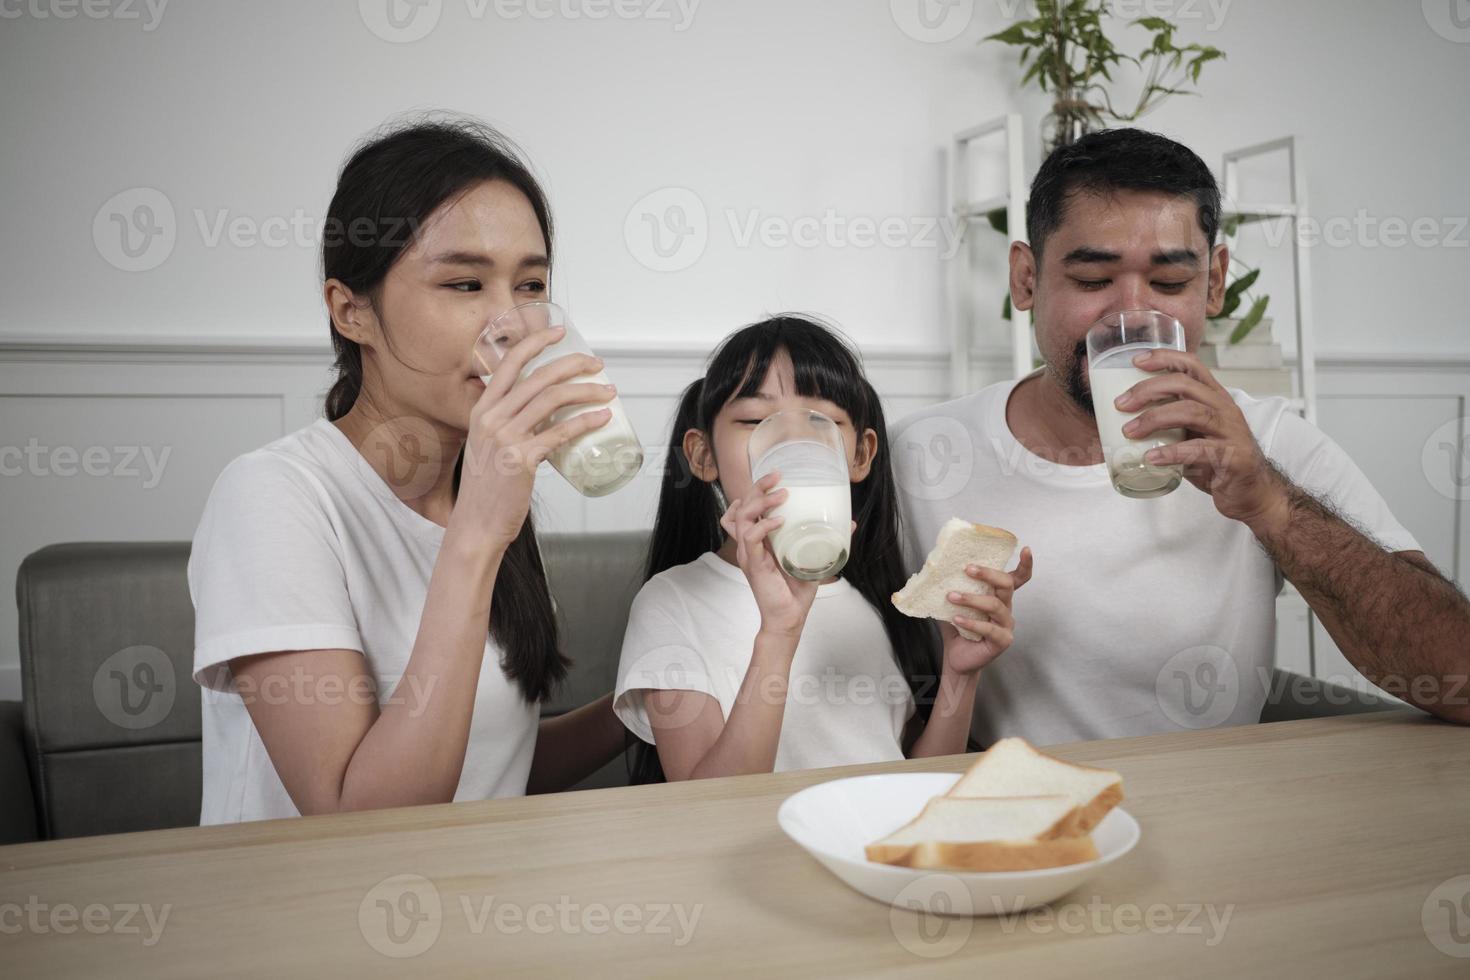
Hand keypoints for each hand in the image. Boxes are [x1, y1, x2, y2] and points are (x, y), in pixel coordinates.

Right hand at [457, 326, 615, 545]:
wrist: (476, 524)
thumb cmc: (487, 489)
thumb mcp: (488, 447)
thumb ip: (509, 428)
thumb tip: (544, 419)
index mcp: (482, 410)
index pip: (509, 363)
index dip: (536, 342)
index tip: (559, 332)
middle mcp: (491, 418)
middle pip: (539, 376)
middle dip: (573, 364)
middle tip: (597, 365)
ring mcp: (506, 437)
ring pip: (552, 399)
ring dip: (586, 391)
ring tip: (608, 392)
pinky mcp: (522, 459)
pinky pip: (560, 432)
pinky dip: (585, 422)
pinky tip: (602, 418)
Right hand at [719, 470, 818, 639]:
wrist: (789, 618)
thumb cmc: (795, 590)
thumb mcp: (811, 558)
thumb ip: (825, 540)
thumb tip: (848, 524)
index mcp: (758, 540)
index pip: (744, 508)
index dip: (755, 490)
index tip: (776, 478)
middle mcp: (750, 544)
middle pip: (741, 505)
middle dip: (757, 486)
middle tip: (778, 475)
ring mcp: (750, 554)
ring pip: (742, 517)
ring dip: (761, 502)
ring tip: (782, 495)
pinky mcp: (755, 565)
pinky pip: (751, 537)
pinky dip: (764, 525)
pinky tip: (781, 521)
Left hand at [941, 547, 1032, 675]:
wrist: (955, 657)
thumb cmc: (957, 628)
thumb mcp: (953, 603)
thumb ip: (951, 586)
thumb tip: (936, 567)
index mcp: (998, 596)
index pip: (1017, 579)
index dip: (1025, 565)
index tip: (1026, 549)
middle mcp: (1006, 608)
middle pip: (1006, 585)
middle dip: (988, 574)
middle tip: (968, 569)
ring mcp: (1006, 624)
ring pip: (995, 605)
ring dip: (971, 599)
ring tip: (951, 596)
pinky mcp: (1002, 640)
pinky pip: (989, 628)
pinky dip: (971, 622)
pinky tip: (956, 619)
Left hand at [1117, 349, 1288, 530]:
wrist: (1253, 493)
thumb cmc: (1217, 460)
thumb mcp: (1192, 435)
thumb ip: (1169, 424)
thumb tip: (1124, 421)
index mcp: (1214, 398)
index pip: (1192, 365)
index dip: (1164, 358)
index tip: (1135, 361)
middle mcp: (1224, 409)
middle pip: (1185, 385)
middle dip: (1148, 390)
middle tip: (1120, 404)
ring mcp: (1231, 432)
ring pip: (1192, 412)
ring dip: (1155, 419)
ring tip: (1129, 431)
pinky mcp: (1233, 457)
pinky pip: (1199, 450)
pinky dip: (1171, 452)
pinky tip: (1150, 458)